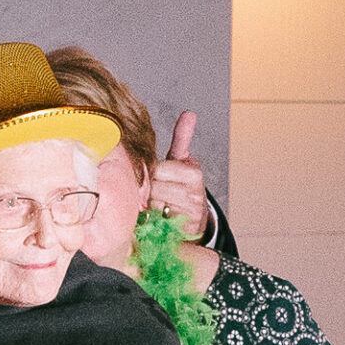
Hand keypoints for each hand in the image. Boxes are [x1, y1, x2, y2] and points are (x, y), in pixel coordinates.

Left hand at [147, 111, 212, 241]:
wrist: (192, 221)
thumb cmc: (180, 187)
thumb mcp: (181, 162)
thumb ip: (182, 139)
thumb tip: (189, 113)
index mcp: (193, 173)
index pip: (159, 170)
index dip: (153, 175)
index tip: (158, 179)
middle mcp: (195, 193)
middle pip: (154, 188)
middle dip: (150, 192)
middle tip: (155, 194)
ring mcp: (189, 214)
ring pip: (154, 206)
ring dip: (150, 207)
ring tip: (159, 206)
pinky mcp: (182, 231)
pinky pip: (156, 223)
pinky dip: (152, 222)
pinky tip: (158, 220)